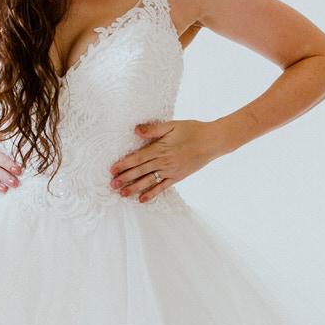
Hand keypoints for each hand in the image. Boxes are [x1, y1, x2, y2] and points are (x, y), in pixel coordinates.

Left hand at [108, 119, 229, 201]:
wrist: (212, 141)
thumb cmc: (192, 130)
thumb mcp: (172, 125)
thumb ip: (153, 129)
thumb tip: (136, 130)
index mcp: (160, 148)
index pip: (138, 158)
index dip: (124, 164)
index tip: (112, 169)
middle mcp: (164, 162)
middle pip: (140, 171)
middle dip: (125, 178)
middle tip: (111, 185)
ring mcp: (171, 171)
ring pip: (149, 181)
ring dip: (135, 188)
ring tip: (122, 194)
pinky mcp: (178, 177)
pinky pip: (163, 187)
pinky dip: (152, 193)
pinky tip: (142, 199)